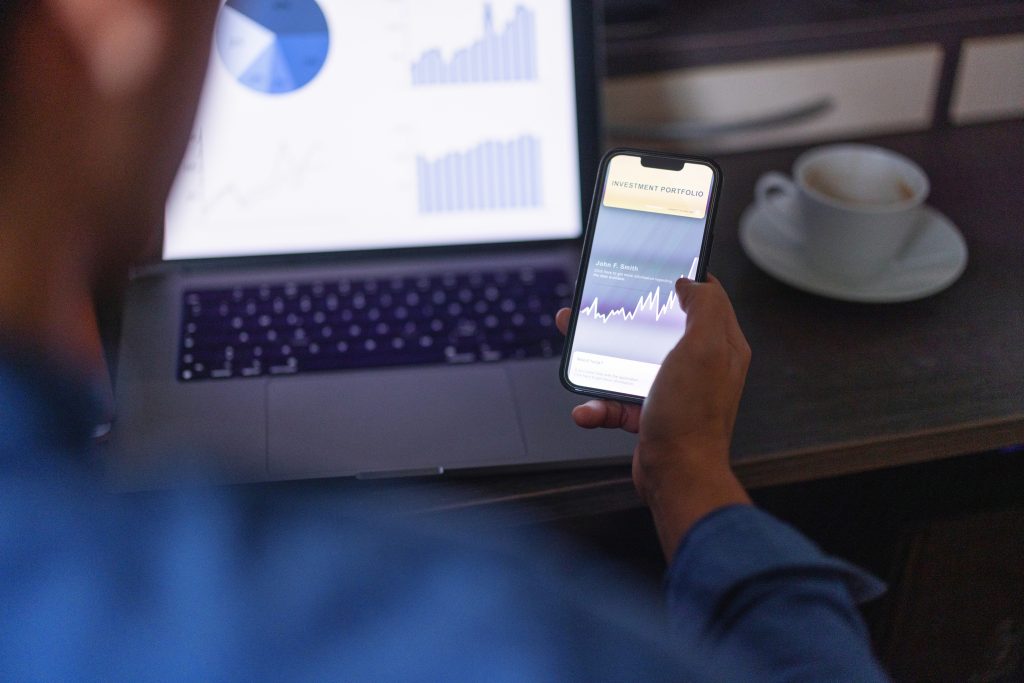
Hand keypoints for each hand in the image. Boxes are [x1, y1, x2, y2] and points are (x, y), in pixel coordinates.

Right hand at [556, 275, 751, 558]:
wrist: (676, 477)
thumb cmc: (693, 418)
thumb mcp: (705, 348)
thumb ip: (704, 307)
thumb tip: (692, 282)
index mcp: (720, 345)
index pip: (705, 299)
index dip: (681, 279)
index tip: (654, 268)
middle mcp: (699, 366)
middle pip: (657, 327)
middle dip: (624, 317)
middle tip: (596, 306)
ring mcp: (672, 391)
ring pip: (630, 361)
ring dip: (598, 359)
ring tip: (574, 351)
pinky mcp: (649, 414)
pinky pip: (616, 400)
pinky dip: (598, 405)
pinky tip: (588, 408)